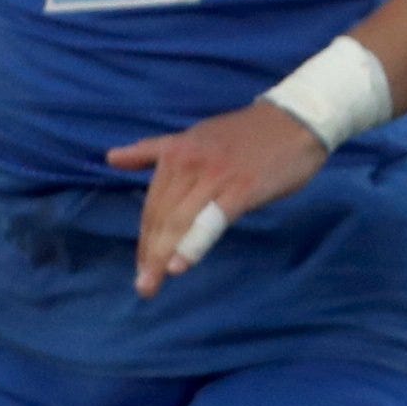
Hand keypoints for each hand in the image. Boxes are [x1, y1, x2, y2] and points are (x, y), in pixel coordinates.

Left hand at [106, 100, 328, 297]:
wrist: (295, 119)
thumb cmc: (247, 134)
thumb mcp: (194, 136)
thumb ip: (154, 151)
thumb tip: (111, 158)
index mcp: (175, 153)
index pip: (153, 204)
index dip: (145, 238)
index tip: (142, 266)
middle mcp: (189, 164)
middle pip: (162, 216)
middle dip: (150, 254)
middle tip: (144, 286)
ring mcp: (216, 176)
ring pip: (180, 222)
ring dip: (163, 256)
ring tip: (153, 284)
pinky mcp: (242, 189)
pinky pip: (211, 221)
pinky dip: (193, 244)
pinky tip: (180, 265)